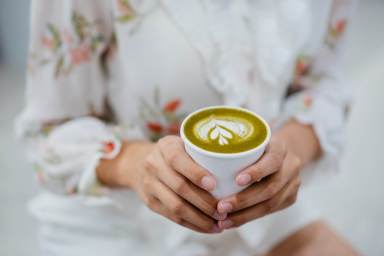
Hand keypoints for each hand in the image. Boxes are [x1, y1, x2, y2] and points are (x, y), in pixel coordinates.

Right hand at [97, 136, 224, 232]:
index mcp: (165, 147)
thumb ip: (203, 149)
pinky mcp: (151, 202)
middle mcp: (154, 165)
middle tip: (224, 210)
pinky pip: (172, 217)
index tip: (214, 184)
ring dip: (200, 218)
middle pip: (179, 187)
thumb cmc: (174, 151)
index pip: (177, 160)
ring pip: (176, 206)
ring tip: (219, 222)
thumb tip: (235, 160)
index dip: (195, 173)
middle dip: (204, 202)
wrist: (139, 163)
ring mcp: (150, 185)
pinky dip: (192, 224)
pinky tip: (208, 227)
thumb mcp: (183, 142)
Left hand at [215, 120, 320, 229]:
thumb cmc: (257, 146)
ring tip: (223, 221)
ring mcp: (293, 184)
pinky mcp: (290, 198)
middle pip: (270, 188)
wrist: (283, 152)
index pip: (272, 161)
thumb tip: (200, 153)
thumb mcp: (250, 140)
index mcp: (280, 148)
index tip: (237, 180)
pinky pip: (270, 212)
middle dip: (244, 201)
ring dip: (245, 215)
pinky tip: (232, 222)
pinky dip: (249, 217)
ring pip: (271, 205)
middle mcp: (291, 166)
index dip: (256, 172)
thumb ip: (235, 147)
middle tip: (221, 207)